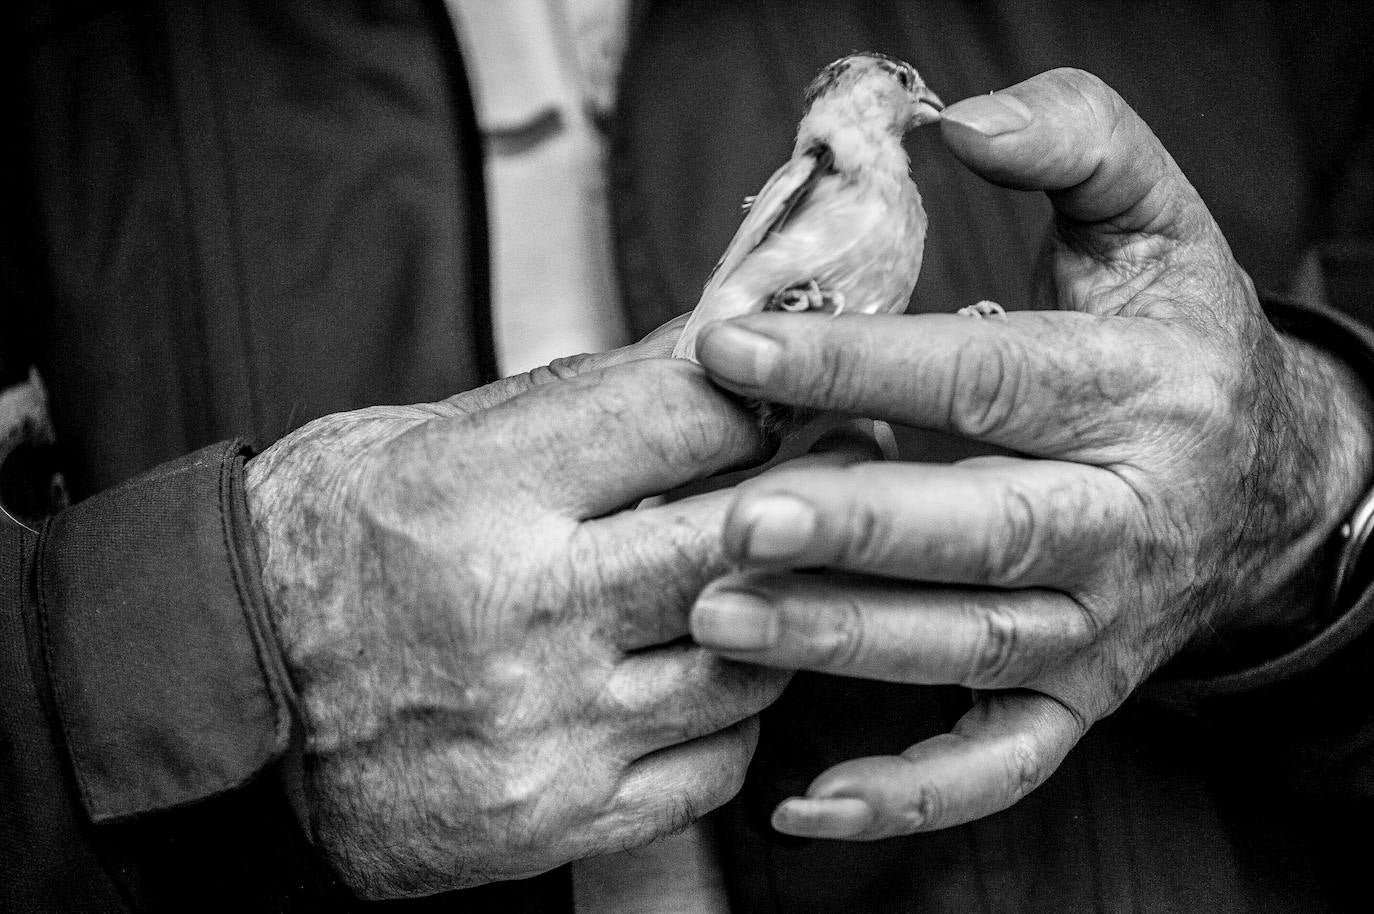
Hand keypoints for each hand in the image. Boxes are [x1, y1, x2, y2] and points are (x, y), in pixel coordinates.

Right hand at [246, 321, 791, 897]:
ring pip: (753, 660)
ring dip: (778, 612)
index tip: (790, 393)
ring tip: (759, 580)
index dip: (763, 392)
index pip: (683, 413)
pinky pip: (717, 765)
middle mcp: (521, 611)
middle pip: (746, 537)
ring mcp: (548, 728)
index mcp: (476, 489)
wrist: (227, 707)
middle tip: (844, 473)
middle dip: (818, 496)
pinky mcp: (558, 816)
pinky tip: (697, 679)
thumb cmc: (321, 551)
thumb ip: (575, 401)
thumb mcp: (421, 438)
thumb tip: (707, 344)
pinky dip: (729, 716)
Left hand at [687, 69, 1373, 839]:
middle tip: (738, 520)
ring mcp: (1101, 624)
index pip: (988, 379)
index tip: (735, 347)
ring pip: (973, 648)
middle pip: (986, 533)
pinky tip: (807, 805)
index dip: (861, 364)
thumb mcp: (1154, 222)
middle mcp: (1124, 519)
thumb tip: (955, 120)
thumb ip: (1072, 143)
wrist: (1271, 475)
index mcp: (1138, 392)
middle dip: (860, 529)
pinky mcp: (1079, 694)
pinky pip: (1001, 762)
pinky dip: (912, 796)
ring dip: (850, 644)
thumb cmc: (1180, 337)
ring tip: (724, 625)